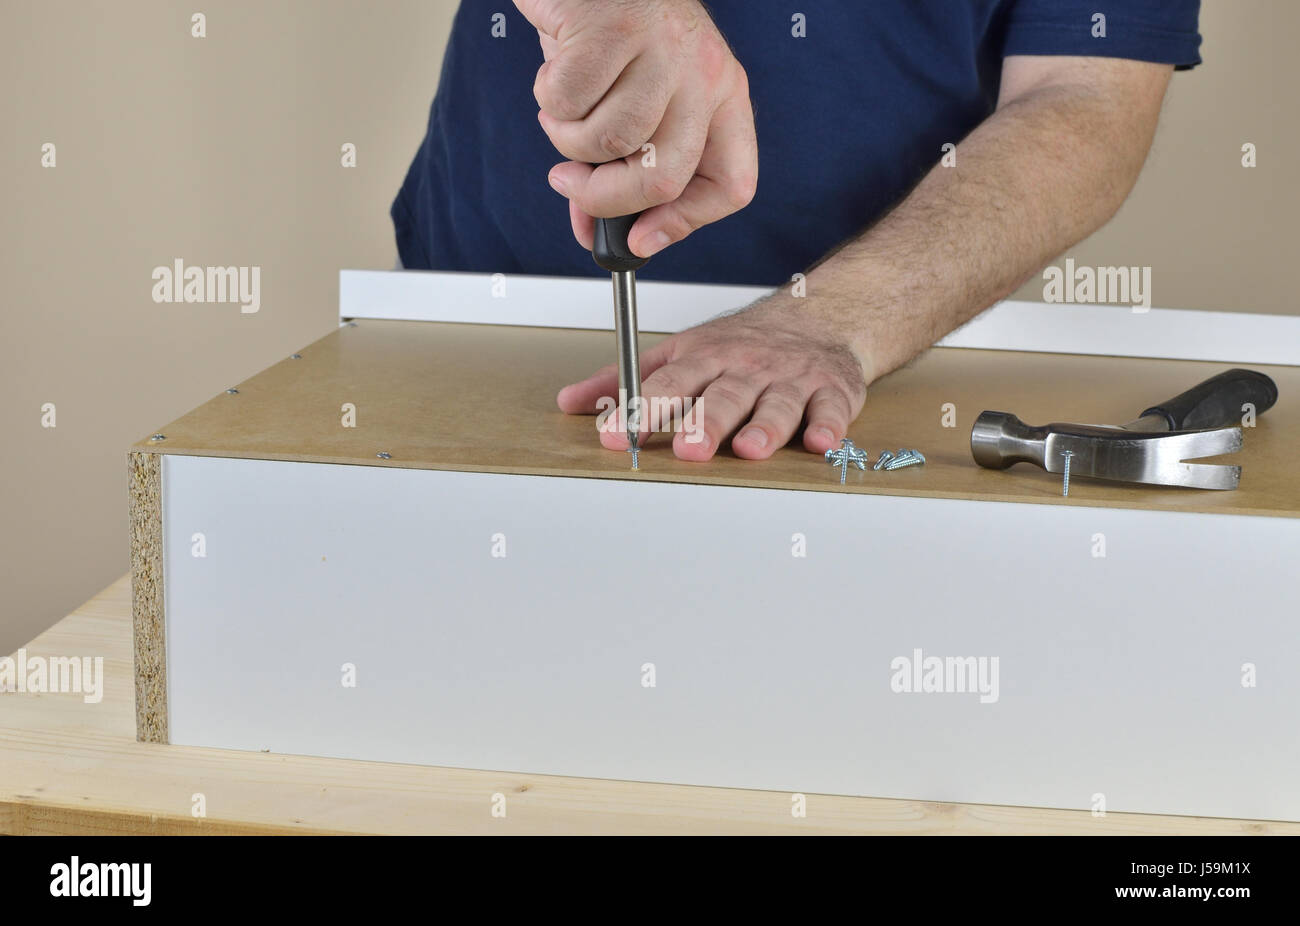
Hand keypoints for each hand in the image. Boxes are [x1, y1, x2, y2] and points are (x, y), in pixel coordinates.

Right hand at [515, 0, 757, 257]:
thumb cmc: (606, 35)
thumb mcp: (630, 104)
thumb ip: (620, 170)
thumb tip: (596, 233)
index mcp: (724, 96)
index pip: (731, 185)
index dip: (681, 225)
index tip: (637, 240)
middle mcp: (705, 73)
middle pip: (664, 180)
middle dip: (603, 198)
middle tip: (568, 183)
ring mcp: (665, 50)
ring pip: (608, 143)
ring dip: (566, 136)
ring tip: (562, 104)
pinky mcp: (617, 28)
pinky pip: (569, 103)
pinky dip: (548, 98)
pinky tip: (555, 70)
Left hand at [557, 299, 869, 460]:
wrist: (820, 317)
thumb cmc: (741, 345)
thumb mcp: (680, 351)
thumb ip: (626, 379)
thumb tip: (568, 402)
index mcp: (704, 357)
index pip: (667, 384)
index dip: (640, 408)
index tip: (615, 433)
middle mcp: (745, 367)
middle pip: (723, 396)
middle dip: (705, 421)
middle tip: (687, 447)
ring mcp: (789, 379)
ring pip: (776, 404)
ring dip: (763, 426)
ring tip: (748, 449)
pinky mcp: (831, 391)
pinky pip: (831, 409)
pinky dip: (828, 425)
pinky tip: (820, 441)